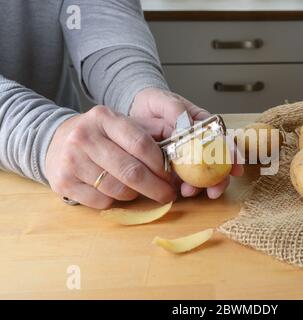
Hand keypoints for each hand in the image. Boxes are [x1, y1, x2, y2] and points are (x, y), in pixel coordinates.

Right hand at [45, 106, 175, 208]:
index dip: (160, 164)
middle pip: (131, 171)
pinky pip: (101, 202)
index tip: (171, 176)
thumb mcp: (120, 124)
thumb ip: (150, 132)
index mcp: (104, 118)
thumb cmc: (99, 135)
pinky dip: (116, 202)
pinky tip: (118, 193)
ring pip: (117, 190)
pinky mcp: (63, 183)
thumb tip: (183, 149)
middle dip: (156, 187)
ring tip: (141, 191)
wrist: (55, 141)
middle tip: (168, 194)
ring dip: (136, 195)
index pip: (141, 144)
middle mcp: (84, 137)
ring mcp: (71, 160)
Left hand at [130, 87, 243, 198]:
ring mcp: (188, 154)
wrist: (136, 110)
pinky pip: (183, 178)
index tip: (235, 166)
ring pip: (202, 173)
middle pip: (217, 162)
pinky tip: (182, 191)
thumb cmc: (155, 103)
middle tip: (215, 189)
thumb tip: (187, 127)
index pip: (224, 139)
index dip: (232, 154)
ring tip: (191, 192)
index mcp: (203, 124)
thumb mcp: (165, 101)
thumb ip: (177, 111)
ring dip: (201, 186)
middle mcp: (199, 141)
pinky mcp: (175, 165)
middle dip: (220, 179)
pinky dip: (185, 186)